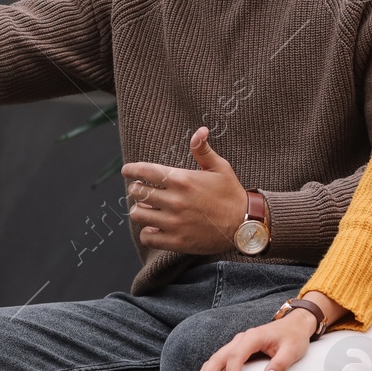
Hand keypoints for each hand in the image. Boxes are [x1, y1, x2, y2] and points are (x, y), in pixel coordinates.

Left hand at [121, 127, 248, 254]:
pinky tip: (154, 227)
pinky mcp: (176, 241)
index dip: (131, 170)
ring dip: (140, 210)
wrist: (245, 225)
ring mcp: (174, 222)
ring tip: (148, 209)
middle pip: (137, 192)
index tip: (126, 171)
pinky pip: (147, 236)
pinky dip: (147, 232)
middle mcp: (175, 200)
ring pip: (138, 214)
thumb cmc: (231, 194)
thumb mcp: (220, 168)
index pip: (145, 171)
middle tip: (143, 191)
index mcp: (182, 179)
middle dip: (137, 189)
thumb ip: (203, 150)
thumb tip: (199, 130)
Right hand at [191, 310, 316, 370]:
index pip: (236, 355)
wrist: (294, 325)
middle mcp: (240, 340)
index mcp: (252, 337)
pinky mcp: (235, 351)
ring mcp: (236, 345)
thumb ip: (281, 364)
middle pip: (217, 358)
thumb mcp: (293, 350)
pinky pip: (217, 363)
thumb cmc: (294, 338)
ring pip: (213, 361)